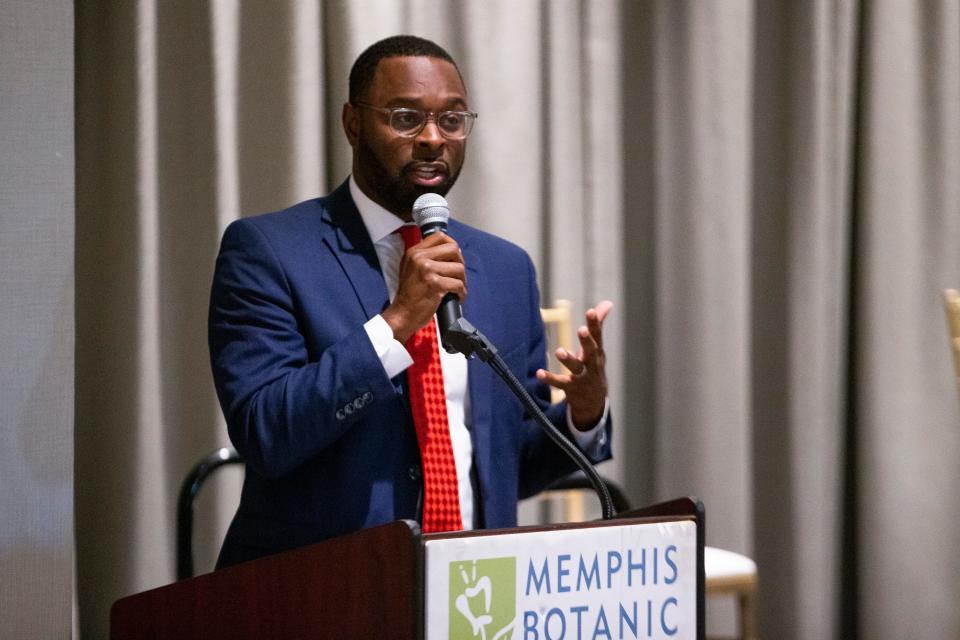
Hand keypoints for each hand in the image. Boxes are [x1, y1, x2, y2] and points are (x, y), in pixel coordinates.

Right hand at [381, 232, 465, 342]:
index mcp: (414, 252)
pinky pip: (458, 284)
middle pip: (453, 249)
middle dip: (460, 262)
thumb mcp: (410, 268)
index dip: (452, 245)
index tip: (455, 257)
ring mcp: (427, 270)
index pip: (440, 236)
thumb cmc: (409, 295)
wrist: (402, 314)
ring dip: (462, 280)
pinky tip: (457, 296)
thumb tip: (451, 252)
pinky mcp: (435, 284)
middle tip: (458, 274)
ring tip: (458, 288)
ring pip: (459, 268)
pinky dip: (461, 292)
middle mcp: (419, 258)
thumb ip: (425, 257)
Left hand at [536, 300, 612, 429]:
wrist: (594, 402)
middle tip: (582, 330)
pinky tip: (539, 373)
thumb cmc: (593, 368)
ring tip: (559, 351)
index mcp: (597, 352)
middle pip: (591, 351)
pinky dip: (550, 379)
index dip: (594, 323)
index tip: (590, 311)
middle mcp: (592, 364)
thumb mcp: (597, 348)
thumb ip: (598, 326)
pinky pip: (560, 383)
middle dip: (587, 341)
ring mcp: (582, 377)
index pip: (597, 336)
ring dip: (568, 359)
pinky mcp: (571, 388)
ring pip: (576, 368)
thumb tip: (607, 303)